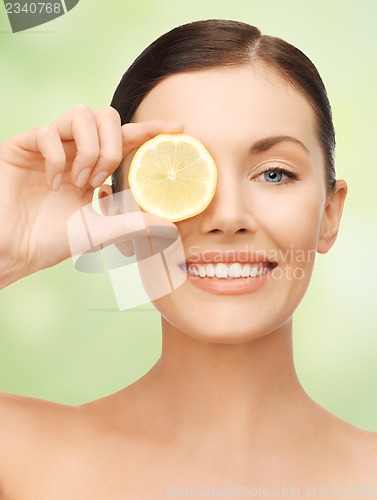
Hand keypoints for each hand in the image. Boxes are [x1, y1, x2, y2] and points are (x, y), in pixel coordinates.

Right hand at [0, 104, 182, 287]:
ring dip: (89, 150)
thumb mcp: (99, 231)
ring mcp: (50, 145)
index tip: (178, 129)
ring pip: (81, 114)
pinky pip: (48, 132)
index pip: (127, 138)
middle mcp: (74, 150)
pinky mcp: (24, 146)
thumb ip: (131, 222)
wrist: (14, 249)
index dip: (151, 130)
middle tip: (101, 180)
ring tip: (80, 181)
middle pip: (107, 115)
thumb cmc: (52, 240)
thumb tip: (169, 223)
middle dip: (113, 146)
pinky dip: (57, 158)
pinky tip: (53, 183)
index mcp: (93, 166)